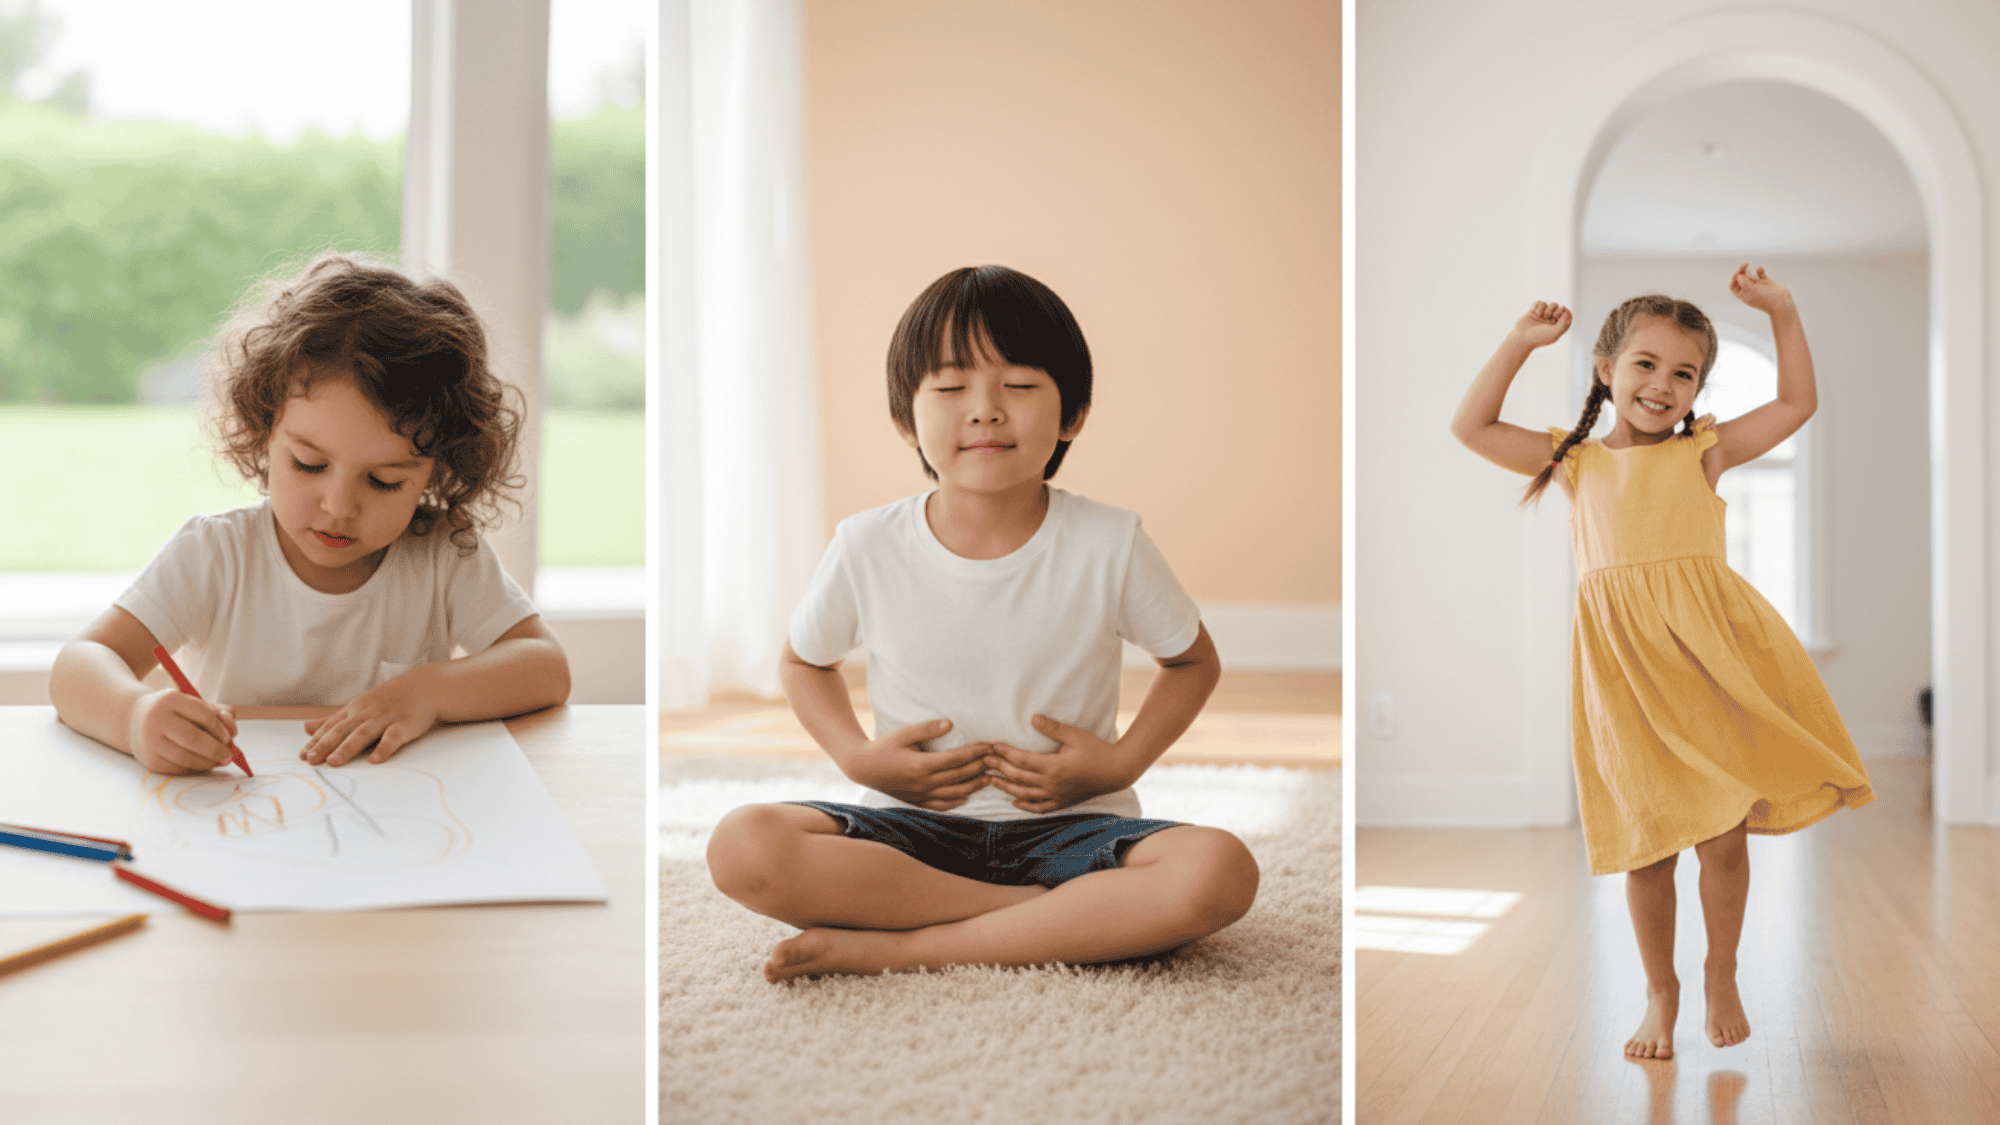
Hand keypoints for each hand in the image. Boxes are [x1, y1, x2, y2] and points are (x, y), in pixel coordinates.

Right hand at [127, 689, 237, 774]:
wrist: (135, 721)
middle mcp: (157, 719)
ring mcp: (151, 741)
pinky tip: (202, 764)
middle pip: (192, 738)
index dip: (220, 729)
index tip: (229, 737)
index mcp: (171, 700)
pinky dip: (194, 769)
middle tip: (228, 756)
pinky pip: (177, 768)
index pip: (203, 715)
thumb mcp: (193, 705)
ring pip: (185, 757)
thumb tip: (232, 732)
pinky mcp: (150, 760)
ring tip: (219, 761)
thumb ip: (217, 713)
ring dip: (207, 762)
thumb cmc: (175, 713)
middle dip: (216, 749)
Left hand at [301, 668, 440, 766]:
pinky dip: (384, 747)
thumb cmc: (388, 700)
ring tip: (334, 761)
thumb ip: (333, 720)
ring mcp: (385, 718)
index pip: (331, 727)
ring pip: (363, 733)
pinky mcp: (404, 724)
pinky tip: (375, 759)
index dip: (317, 741)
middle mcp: (366, 714)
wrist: (423, 686)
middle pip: (343, 730)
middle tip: (311, 760)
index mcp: (354, 711)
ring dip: (348, 747)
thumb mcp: (358, 707)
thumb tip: (306, 728)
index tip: (303, 756)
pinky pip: (393, 737)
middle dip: (326, 745)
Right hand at [838, 719, 992, 810]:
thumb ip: (927, 729)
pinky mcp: (917, 801)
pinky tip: (966, 796)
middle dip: (980, 768)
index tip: (990, 746)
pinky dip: (956, 802)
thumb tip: (950, 724)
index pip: (957, 759)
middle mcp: (924, 783)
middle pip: (960, 777)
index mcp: (921, 765)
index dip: (976, 753)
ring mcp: (921, 795)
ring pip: (954, 794)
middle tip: (997, 760)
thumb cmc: (884, 747)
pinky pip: (941, 805)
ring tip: (989, 779)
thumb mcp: (903, 733)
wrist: (863, 768)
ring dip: (974, 786)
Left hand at [984, 714, 1134, 814]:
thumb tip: (1033, 718)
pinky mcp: (1061, 802)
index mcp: (1054, 767)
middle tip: (985, 760)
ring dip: (1006, 787)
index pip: (1022, 760)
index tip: (993, 746)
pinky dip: (1025, 805)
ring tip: (992, 780)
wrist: (1116, 771)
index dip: (1005, 753)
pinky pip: (1039, 808)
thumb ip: (1053, 728)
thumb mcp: (1075, 735)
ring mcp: (1056, 796)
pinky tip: (1014, 801)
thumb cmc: (1096, 750)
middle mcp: (1052, 785)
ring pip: (1024, 794)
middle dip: (1000, 768)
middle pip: (1019, 777)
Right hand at [1508, 301, 1571, 348]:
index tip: (1563, 313)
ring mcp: (1542, 316)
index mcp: (1558, 327)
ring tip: (1542, 315)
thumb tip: (1566, 312)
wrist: (1521, 338)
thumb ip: (1564, 323)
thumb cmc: (1538, 337)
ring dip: (1548, 308)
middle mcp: (1551, 321)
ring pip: (1550, 304)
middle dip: (1557, 310)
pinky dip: (1538, 305)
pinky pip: (1540, 302)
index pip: (1568, 316)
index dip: (1567, 312)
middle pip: (1560, 308)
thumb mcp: (1555, 333)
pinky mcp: (1533, 312)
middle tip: (1553, 316)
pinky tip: (1535, 312)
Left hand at [1729, 263, 1793, 314]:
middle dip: (1741, 271)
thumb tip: (1738, 276)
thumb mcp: (1752, 291)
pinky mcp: (1765, 282)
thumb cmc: (1766, 299)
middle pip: (1740, 278)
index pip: (1733, 285)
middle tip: (1745, 264)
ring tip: (1755, 271)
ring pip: (1750, 275)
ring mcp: (1757, 286)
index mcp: (1743, 295)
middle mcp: (1749, 290)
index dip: (1733, 277)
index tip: (1738, 272)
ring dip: (1751, 270)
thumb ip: (1744, 283)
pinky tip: (1761, 270)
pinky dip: (1759, 270)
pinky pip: (1759, 274)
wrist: (1782, 303)